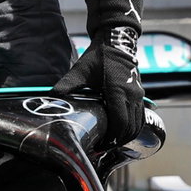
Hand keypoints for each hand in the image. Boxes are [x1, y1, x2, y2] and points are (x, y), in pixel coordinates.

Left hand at [51, 26, 144, 147]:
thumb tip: (50, 99)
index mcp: (118, 90)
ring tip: (110, 143)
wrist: (116, 40)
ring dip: (125, 137)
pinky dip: (132, 128)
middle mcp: (132, 95)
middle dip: (117, 141)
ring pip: (137, 125)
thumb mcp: (79, 71)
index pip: (120, 123)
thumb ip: (66, 86)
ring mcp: (139, 95)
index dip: (111, 138)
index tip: (99, 145)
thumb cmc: (98, 56)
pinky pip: (140, 117)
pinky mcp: (140, 94)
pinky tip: (119, 133)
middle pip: (129, 128)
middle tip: (102, 149)